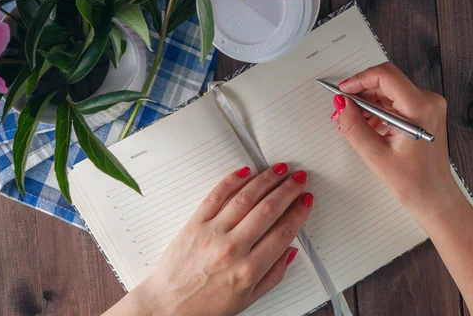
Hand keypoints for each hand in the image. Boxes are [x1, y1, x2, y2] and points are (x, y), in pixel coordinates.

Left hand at [119, 164, 313, 315]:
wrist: (167, 307)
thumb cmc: (205, 306)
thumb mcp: (247, 300)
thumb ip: (273, 275)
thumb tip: (290, 250)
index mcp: (249, 270)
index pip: (283, 232)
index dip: (298, 212)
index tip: (306, 200)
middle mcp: (233, 248)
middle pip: (268, 210)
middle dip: (288, 190)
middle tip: (298, 179)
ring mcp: (212, 233)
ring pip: (246, 198)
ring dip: (266, 179)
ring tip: (279, 170)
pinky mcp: (194, 223)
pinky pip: (216, 195)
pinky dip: (232, 180)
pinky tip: (246, 171)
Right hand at [333, 62, 467, 218]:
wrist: (434, 197)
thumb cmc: (414, 182)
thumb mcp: (375, 155)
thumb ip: (354, 126)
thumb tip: (340, 104)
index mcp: (420, 109)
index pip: (385, 76)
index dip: (359, 80)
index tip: (342, 91)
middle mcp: (428, 101)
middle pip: (386, 81)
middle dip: (360, 93)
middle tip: (342, 110)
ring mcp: (427, 106)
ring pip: (388, 91)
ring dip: (367, 103)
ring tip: (351, 122)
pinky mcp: (423, 112)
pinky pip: (394, 101)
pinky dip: (377, 110)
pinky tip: (366, 126)